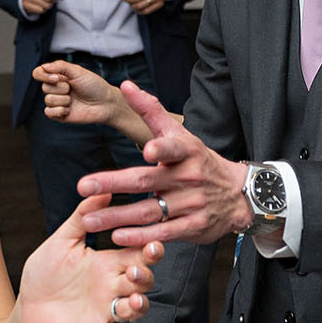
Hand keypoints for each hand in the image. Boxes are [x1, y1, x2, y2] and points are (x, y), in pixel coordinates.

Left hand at [18, 194, 162, 322]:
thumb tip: (100, 190)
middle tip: (137, 271)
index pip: (136, 254)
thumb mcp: (61, 241)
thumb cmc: (45, 270)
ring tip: (134, 303)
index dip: (148, 251)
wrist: (26, 304)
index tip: (154, 243)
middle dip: (145, 277)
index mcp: (108, 262)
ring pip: (133, 310)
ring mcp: (104, 311)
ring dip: (139, 307)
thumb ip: (80, 217)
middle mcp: (112, 287)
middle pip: (141, 281)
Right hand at [34, 60, 122, 125]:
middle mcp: (56, 88)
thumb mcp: (78, 71)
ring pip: (48, 100)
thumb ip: (60, 66)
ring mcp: (58, 102)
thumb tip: (44, 67)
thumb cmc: (95, 86)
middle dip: (61, 88)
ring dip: (63, 100)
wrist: (105, 103)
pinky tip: (69, 110)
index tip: (57, 78)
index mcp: (59, 76)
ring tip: (73, 100)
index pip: (39, 73)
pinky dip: (59, 110)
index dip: (43, 75)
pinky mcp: (59, 114)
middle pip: (44, 87)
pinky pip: (48, 112)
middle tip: (73, 89)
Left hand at [77, 83, 250, 246]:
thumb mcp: (180, 134)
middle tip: (83, 185)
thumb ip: (151, 110)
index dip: (161, 149)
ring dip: (117, 216)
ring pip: (149, 211)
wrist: (238, 195)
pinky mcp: (192, 227)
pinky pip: (162, 233)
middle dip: (113, 183)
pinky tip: (117, 237)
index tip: (146, 150)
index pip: (173, 148)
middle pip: (146, 181)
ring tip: (88, 220)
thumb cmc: (199, 161)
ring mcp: (190, 204)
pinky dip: (140, 237)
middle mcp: (187, 177)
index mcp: (185, 152)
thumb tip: (126, 85)